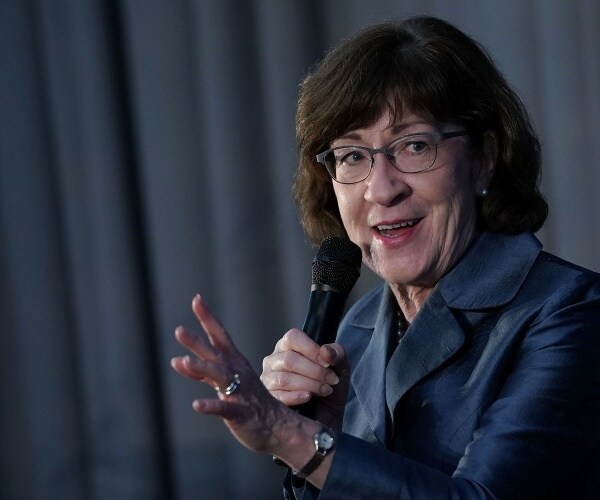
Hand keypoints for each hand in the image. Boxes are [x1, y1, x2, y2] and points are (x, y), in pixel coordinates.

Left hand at [171, 295, 294, 453]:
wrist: (277, 425)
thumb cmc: (250, 400)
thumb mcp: (227, 381)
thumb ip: (202, 372)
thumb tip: (177, 360)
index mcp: (234, 362)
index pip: (219, 335)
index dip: (207, 317)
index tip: (196, 299)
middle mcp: (236, 372)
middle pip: (214, 354)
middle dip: (196, 343)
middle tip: (179, 330)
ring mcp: (239, 392)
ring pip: (218, 377)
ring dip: (200, 369)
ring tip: (183, 362)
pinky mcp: (240, 412)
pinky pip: (224, 408)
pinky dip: (211, 405)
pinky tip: (197, 405)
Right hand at [260, 329, 350, 428]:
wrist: (328, 418)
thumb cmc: (330, 389)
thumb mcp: (341, 367)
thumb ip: (337, 353)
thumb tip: (325, 352)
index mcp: (289, 346)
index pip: (292, 337)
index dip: (311, 348)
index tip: (326, 362)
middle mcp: (274, 360)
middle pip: (289, 359)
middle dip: (314, 371)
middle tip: (331, 381)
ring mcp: (268, 379)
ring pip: (284, 378)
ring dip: (309, 385)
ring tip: (323, 391)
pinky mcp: (268, 399)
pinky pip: (278, 395)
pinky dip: (296, 396)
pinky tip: (308, 398)